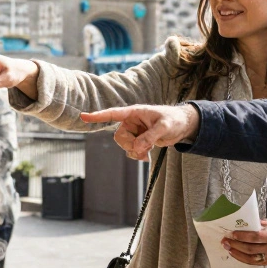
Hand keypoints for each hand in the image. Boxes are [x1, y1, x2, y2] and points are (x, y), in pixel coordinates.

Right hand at [80, 105, 199, 159]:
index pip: (113, 114)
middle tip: (146, 148)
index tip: (84, 116)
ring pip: (124, 145)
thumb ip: (150, 136)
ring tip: (149, 151)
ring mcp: (133, 132)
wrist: (182, 127)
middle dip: (130, 145)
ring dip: (135, 152)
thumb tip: (137, 148)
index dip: (98, 116)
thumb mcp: (165, 126)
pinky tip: (148, 154)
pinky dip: (138, 155)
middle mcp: (130, 121)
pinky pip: (130, 151)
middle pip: (119, 137)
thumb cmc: (174, 120)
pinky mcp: (137, 140)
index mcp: (134, 112)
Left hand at [222, 219, 266, 266]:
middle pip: (250, 248)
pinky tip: (233, 253)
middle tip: (225, 240)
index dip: (243, 236)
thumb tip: (240, 223)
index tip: (232, 234)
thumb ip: (256, 224)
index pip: (255, 237)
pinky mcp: (266, 263)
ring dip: (236, 252)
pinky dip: (240, 258)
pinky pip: (251, 262)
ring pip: (249, 257)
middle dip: (236, 244)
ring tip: (227, 247)